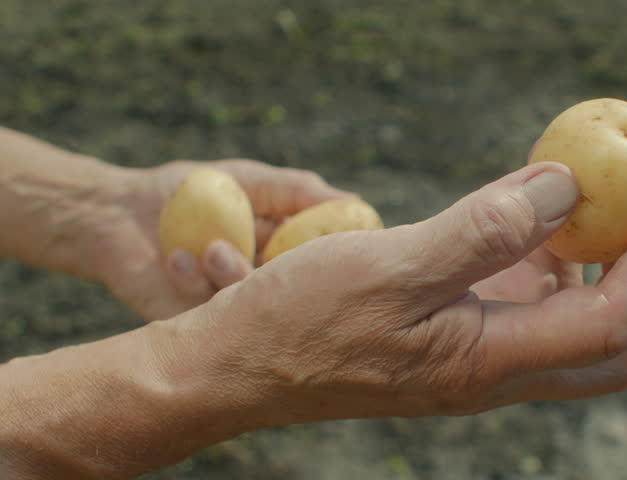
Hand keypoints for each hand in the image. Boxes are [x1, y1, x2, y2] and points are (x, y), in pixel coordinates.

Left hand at [95, 159, 352, 320]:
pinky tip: (176, 258)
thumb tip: (355, 203)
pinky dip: (195, 282)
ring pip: (258, 309)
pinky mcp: (195, 324)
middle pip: (299, 296)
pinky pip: (212, 317)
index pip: (325, 266)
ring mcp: (231, 307)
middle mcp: (265, 285)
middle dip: (290, 278)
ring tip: (210, 248)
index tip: (345, 252)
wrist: (117, 212)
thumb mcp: (249, 180)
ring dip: (235, 275)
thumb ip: (298, 191)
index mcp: (284, 255)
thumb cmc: (186, 190)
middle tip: (275, 256)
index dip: (337, 263)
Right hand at [163, 161, 626, 426]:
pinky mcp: (452, 348)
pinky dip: (542, 269)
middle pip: (607, 345)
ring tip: (578, 205)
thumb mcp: (392, 265)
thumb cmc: (300, 320)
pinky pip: (524, 315)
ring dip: (591, 270)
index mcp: (483, 364)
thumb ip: (483, 230)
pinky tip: (519, 227)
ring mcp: (472, 365)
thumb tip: (564, 187)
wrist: (239, 367)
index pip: (608, 322)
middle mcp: (490, 375)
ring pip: (569, 331)